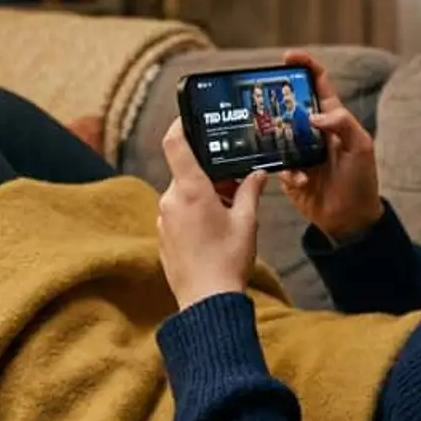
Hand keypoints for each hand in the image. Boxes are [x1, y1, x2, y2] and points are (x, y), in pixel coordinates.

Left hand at [159, 119, 266, 309]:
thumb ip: (250, 191)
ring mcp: (163, 220)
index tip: (188, 117)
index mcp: (190, 191)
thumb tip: (257, 174)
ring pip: (183, 195)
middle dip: (209, 174)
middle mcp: (170, 201)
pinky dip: (195, 214)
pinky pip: (178, 215)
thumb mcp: (247, 222)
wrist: (207, 302)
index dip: (179, 125)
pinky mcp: (163, 237)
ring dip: (204, 196)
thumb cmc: (228, 261)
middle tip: (234, 183)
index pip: (175, 144)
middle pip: (186, 173)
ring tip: (229, 213)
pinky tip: (215, 232)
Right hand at [277, 50, 383, 240]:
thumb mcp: (361, 147)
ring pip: (276, 132)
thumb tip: (313, 115)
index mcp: (332, 118)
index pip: (317, 83)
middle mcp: (312, 130)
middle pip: (288, 104)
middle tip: (264, 97)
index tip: (288, 57)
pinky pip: (275, 163)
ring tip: (274, 140)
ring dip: (273, 135)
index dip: (304, 66)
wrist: (350, 218)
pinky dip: (284, 169)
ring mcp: (298, 150)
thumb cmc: (361, 180)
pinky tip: (298, 178)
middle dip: (276, 98)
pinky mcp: (287, 171)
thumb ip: (343, 124)